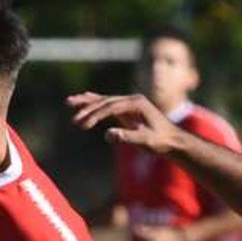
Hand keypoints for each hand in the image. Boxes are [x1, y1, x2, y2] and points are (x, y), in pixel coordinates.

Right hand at [66, 91, 184, 154]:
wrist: (173, 141)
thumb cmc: (161, 141)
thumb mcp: (145, 141)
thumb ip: (128, 137)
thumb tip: (108, 135)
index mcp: (137, 103)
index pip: (110, 107)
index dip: (95, 115)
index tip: (83, 124)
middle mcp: (132, 100)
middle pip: (105, 102)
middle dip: (87, 110)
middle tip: (73, 120)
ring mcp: (129, 103)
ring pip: (104, 101)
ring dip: (87, 103)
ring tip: (68, 102)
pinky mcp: (127, 110)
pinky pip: (108, 105)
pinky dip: (95, 103)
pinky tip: (83, 99)